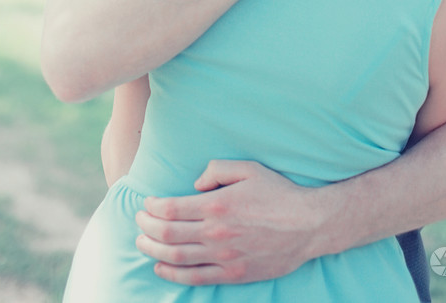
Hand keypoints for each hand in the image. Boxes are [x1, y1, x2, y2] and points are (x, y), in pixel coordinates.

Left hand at [135, 161, 322, 284]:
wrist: (307, 224)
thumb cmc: (278, 192)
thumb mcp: (249, 168)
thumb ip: (218, 169)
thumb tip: (195, 183)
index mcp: (218, 204)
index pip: (171, 208)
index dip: (153, 207)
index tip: (146, 203)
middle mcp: (216, 232)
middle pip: (168, 234)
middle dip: (146, 228)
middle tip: (138, 222)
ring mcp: (224, 255)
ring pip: (177, 257)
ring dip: (153, 251)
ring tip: (141, 244)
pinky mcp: (233, 273)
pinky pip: (196, 277)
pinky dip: (173, 274)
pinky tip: (161, 268)